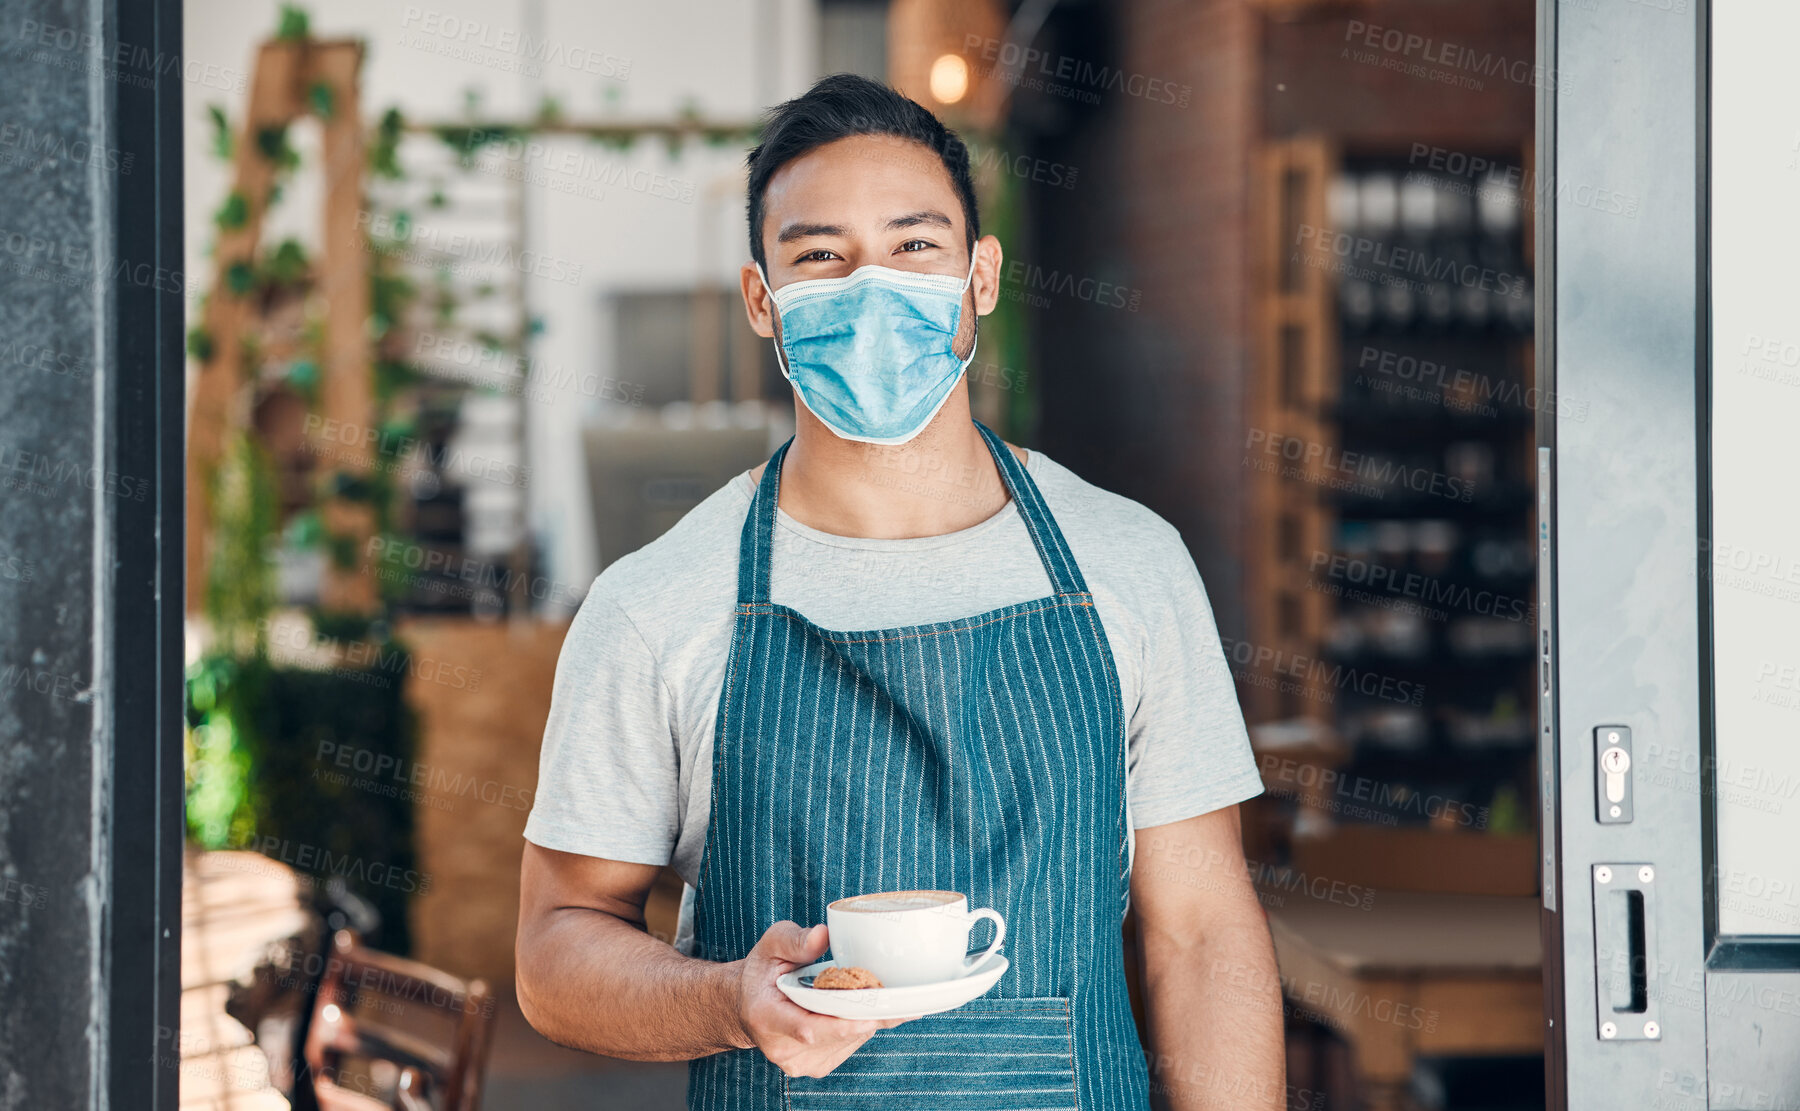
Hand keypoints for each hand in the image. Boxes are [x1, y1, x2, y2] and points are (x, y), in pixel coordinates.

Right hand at [732, 920, 913, 1077]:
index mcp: (766, 1017)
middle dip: (869, 1014)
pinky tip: (861, 1006)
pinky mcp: (816, 1066)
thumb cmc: (763, 972)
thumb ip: (794, 940)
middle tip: (899, 995)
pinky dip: (862, 1025)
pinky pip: (851, 1045)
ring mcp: (800, 1062)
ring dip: (868, 1018)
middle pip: (837, 1035)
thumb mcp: (770, 945)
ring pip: (849, 1040)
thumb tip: (823, 935)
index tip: (871, 1015)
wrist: (749, 1005)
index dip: (841, 1025)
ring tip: (879, 992)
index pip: (807, 1029)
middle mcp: (782, 1047)